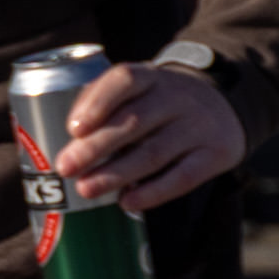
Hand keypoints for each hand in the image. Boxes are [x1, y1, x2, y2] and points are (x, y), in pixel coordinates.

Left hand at [57, 59, 243, 210]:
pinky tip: (128, 202)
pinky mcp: (216, 153)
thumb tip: (51, 140)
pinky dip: (154, 191)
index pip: (125, 80)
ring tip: (86, 190)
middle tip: (65, 168)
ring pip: (155, 151)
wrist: (227, 104)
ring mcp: (199, 125)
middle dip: (96, 146)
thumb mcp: (139, 88)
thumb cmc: (160, 102)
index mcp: (152, 77)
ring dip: (117, 172)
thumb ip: (99, 104)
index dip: (98, 102)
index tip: (73, 127)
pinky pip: (184, 176)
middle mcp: (178, 97)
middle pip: (135, 121)